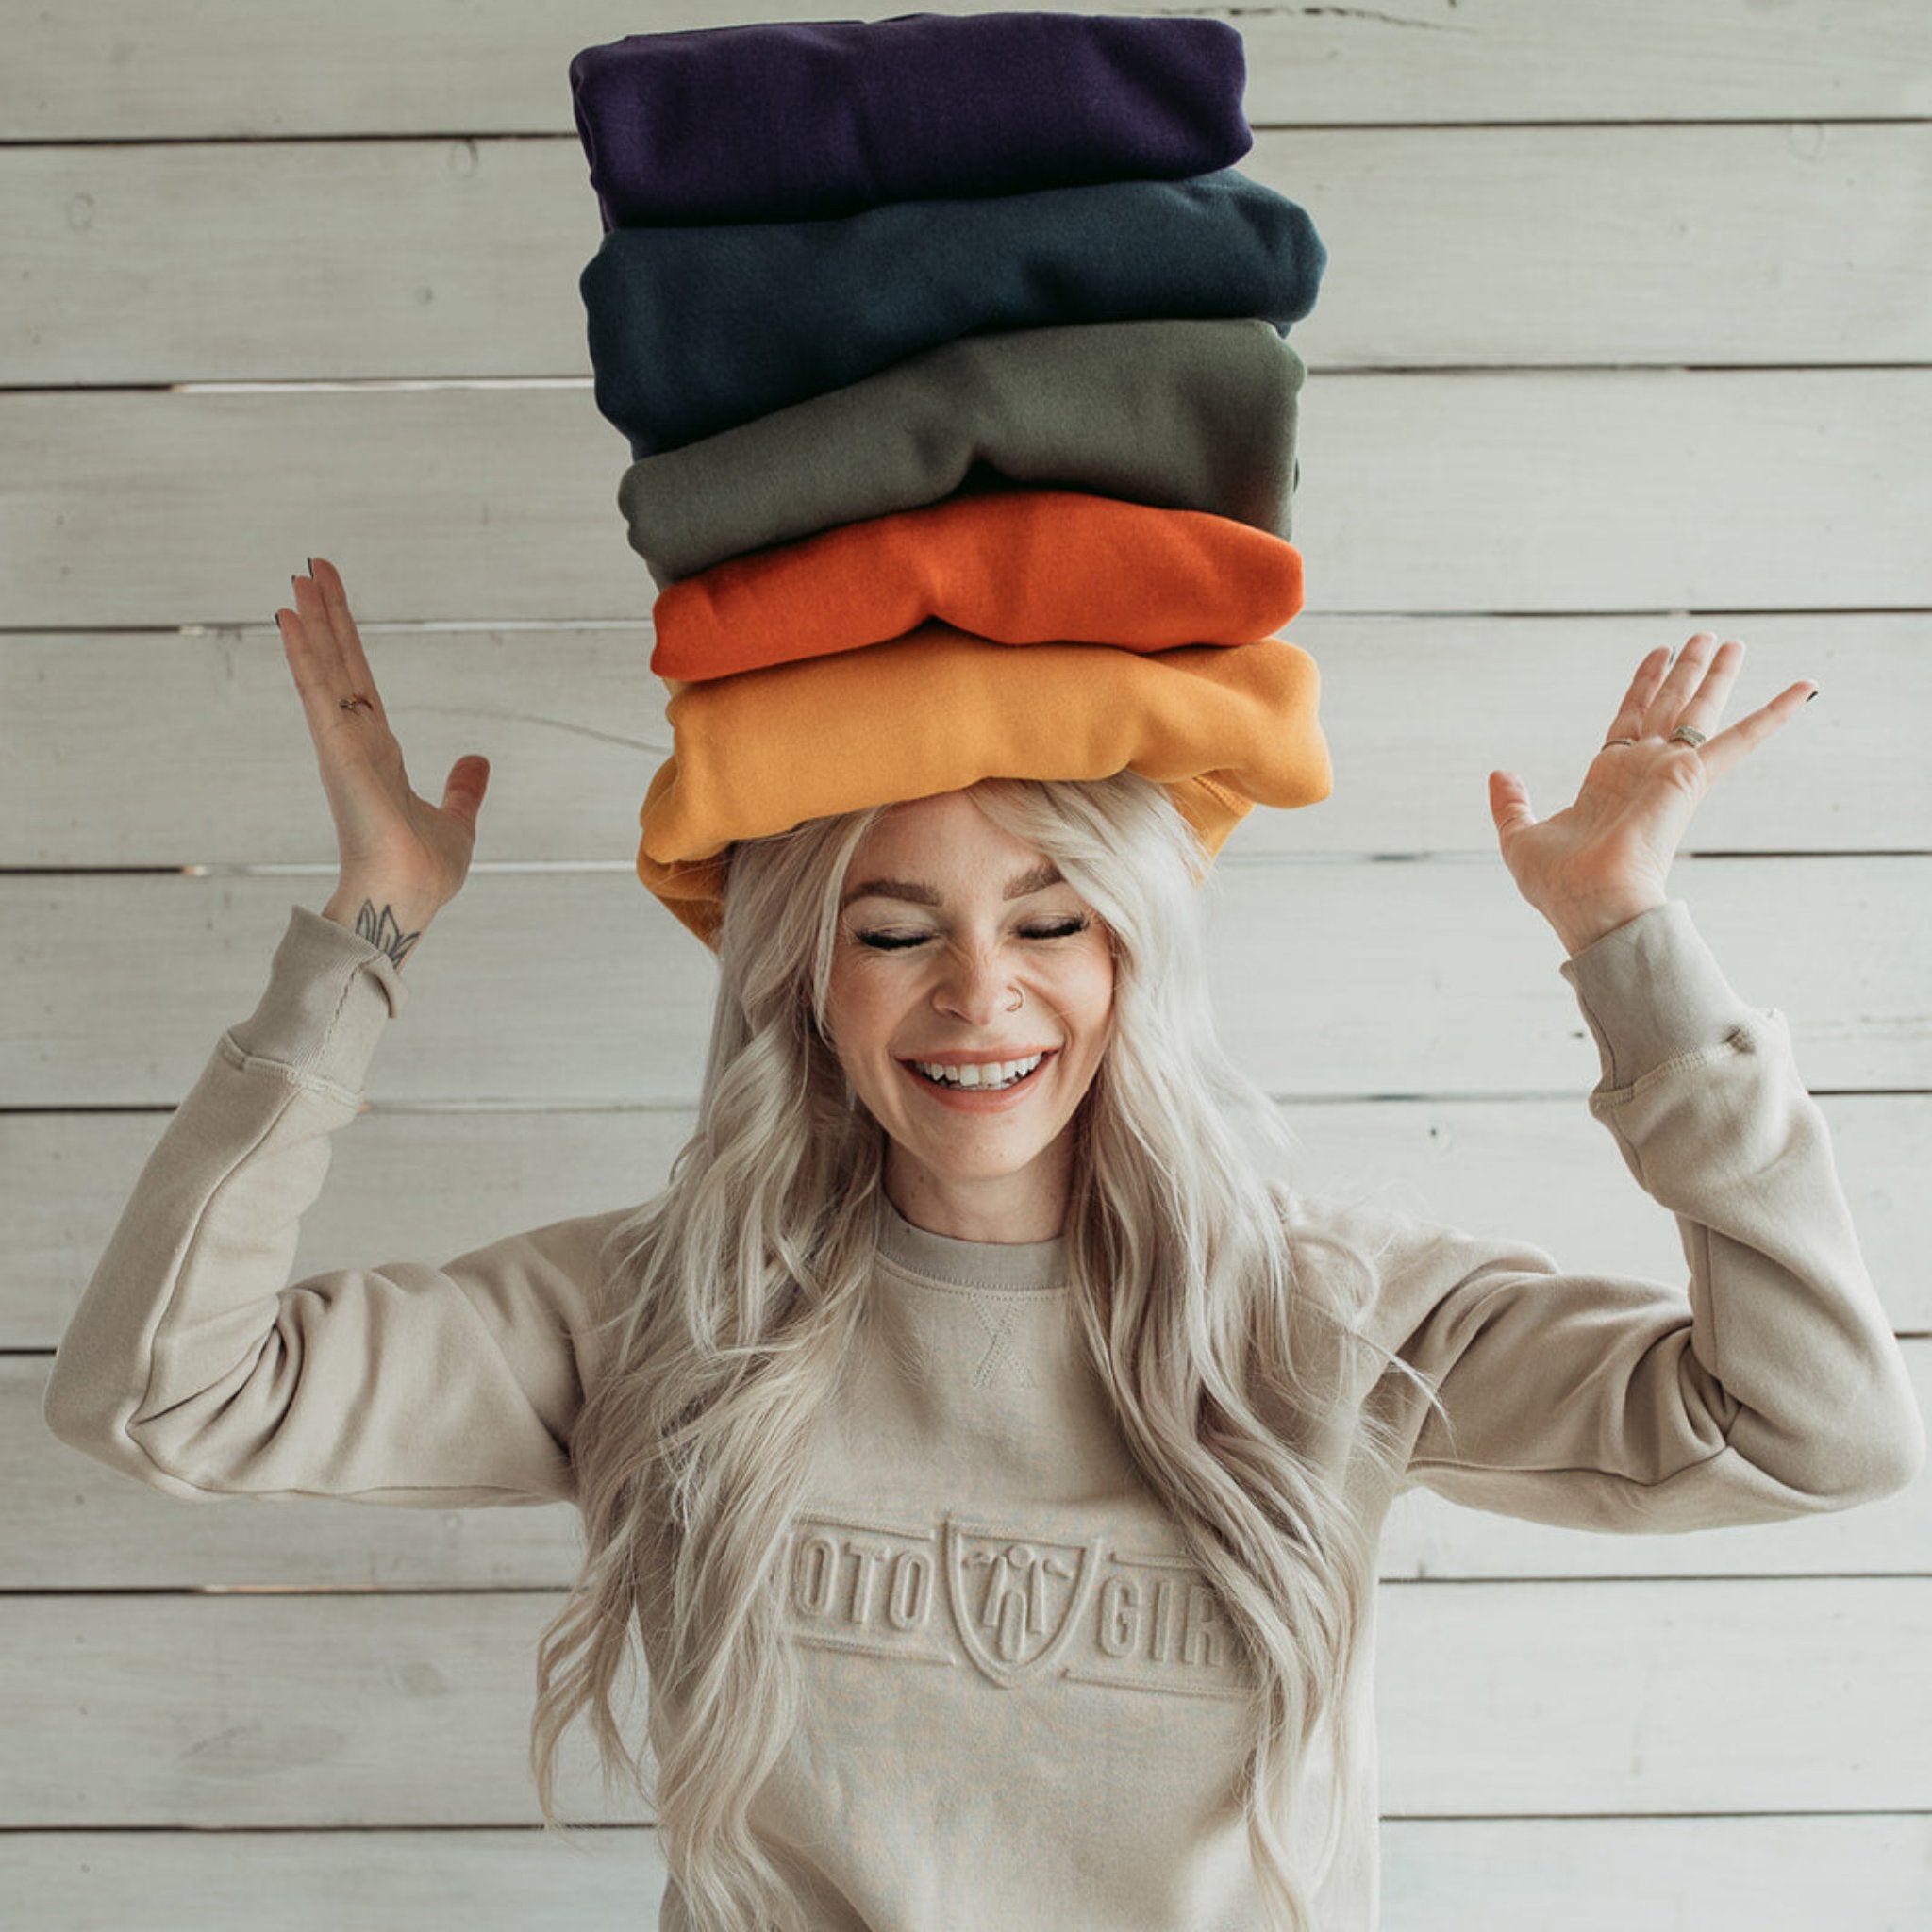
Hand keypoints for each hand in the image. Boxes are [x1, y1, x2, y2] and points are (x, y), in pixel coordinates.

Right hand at [274, 557, 489, 963]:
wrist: (409, 900)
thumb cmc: (425, 872)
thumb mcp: (457, 819)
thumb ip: (463, 788)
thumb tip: (477, 759)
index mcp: (378, 753)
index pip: (361, 684)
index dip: (348, 643)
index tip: (334, 604)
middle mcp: (355, 742)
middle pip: (340, 665)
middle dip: (328, 616)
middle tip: (311, 567)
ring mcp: (342, 744)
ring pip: (326, 669)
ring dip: (313, 622)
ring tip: (298, 576)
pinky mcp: (337, 751)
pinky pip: (317, 691)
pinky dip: (304, 653)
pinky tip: (291, 617)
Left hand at [1488, 633, 1814, 955]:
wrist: (1591, 905)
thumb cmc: (1558, 886)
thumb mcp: (1519, 836)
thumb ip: (1510, 803)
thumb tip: (1498, 774)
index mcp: (1608, 779)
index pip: (1630, 718)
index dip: (1643, 685)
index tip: (1657, 655)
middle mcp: (1644, 770)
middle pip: (1668, 706)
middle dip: (1685, 672)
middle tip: (1703, 637)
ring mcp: (1669, 771)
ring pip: (1699, 709)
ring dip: (1715, 674)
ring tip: (1732, 641)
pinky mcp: (1692, 777)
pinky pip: (1744, 738)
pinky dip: (1776, 713)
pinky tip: (1806, 686)